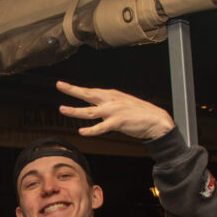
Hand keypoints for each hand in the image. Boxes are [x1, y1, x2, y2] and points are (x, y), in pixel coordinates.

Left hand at [56, 81, 174, 139]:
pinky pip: (101, 127)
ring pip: (90, 111)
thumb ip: (108, 104)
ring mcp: (114, 111)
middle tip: (59, 85)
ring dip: (74, 111)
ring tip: (62, 109)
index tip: (62, 85)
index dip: (75, 89)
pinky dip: (91, 130)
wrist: (156, 120)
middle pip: (87, 94)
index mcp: (111, 95)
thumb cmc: (139, 113)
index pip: (90, 91)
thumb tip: (95, 105)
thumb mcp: (122, 103)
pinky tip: (82, 132)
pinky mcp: (118, 122)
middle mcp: (111, 100)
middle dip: (72, 90)